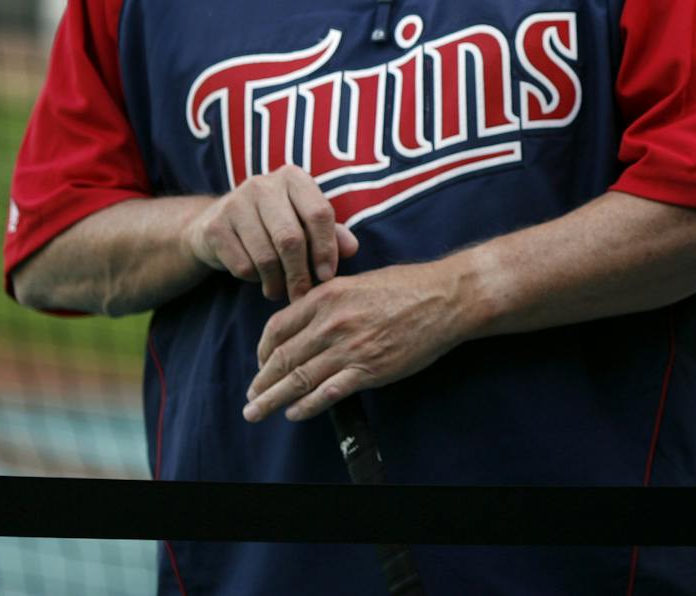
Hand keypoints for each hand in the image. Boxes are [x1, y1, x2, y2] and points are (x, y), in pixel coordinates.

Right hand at [184, 165, 358, 301]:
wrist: (218, 226)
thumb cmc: (274, 224)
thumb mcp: (304, 223)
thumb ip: (330, 233)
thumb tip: (352, 248)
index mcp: (292, 178)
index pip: (318, 213)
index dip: (326, 248)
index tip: (328, 276)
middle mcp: (263, 184)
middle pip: (291, 238)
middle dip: (300, 274)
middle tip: (303, 294)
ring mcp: (235, 203)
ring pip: (266, 256)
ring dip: (277, 282)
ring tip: (281, 291)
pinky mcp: (215, 226)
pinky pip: (242, 265)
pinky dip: (254, 279)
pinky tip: (257, 277)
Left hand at [242, 260, 467, 421]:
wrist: (445, 298)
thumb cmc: (406, 286)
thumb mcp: (357, 282)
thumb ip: (328, 301)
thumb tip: (304, 320)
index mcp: (326, 296)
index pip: (277, 328)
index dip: (263, 350)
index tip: (261, 363)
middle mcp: (332, 322)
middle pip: (283, 358)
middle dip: (261, 382)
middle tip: (250, 398)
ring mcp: (350, 348)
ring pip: (299, 379)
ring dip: (273, 399)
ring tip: (257, 412)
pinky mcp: (369, 370)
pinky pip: (327, 393)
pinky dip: (306, 406)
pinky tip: (294, 413)